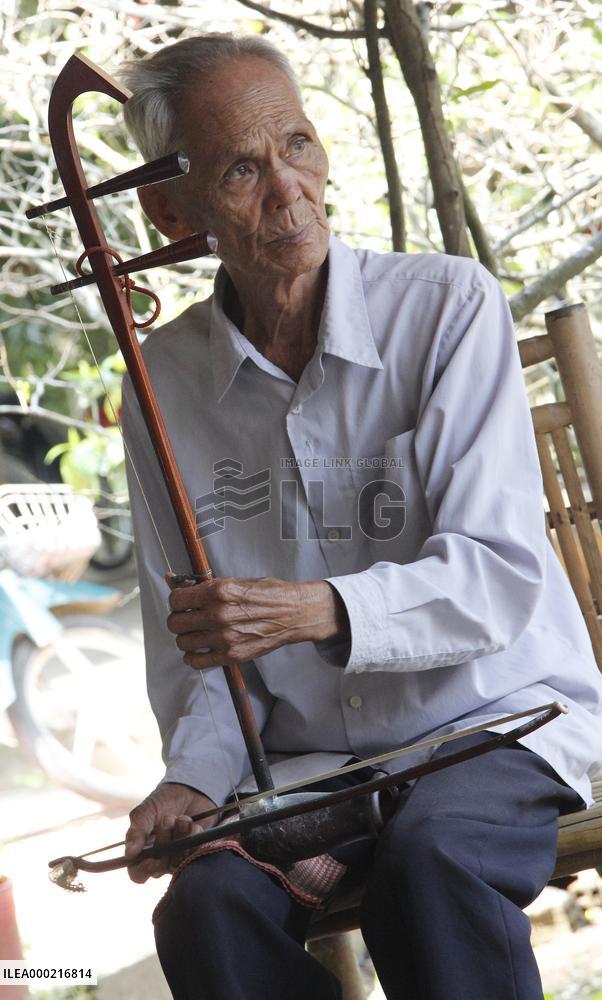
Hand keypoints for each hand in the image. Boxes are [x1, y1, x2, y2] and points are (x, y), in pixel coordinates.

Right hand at [124, 782, 216, 883]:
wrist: (188, 790)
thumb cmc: (162, 802)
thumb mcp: (146, 812)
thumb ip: (137, 831)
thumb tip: (129, 854)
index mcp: (141, 853)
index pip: (138, 874)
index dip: (144, 871)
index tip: (153, 860)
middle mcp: (159, 860)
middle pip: (161, 865)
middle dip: (165, 840)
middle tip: (168, 818)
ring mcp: (178, 858)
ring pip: (179, 861)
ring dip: (181, 837)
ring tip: (182, 819)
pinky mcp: (195, 852)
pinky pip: (196, 855)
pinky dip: (195, 839)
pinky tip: (194, 825)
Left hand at [166, 575, 348, 669]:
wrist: (294, 613)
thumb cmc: (267, 593)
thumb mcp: (235, 581)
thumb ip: (203, 584)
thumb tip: (171, 578)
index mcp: (219, 591)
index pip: (176, 599)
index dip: (176, 600)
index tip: (183, 602)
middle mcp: (219, 614)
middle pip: (175, 623)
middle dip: (178, 619)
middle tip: (188, 617)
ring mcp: (225, 637)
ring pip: (183, 642)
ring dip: (186, 637)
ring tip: (196, 632)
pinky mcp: (231, 655)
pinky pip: (196, 662)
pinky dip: (193, 657)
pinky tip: (200, 649)